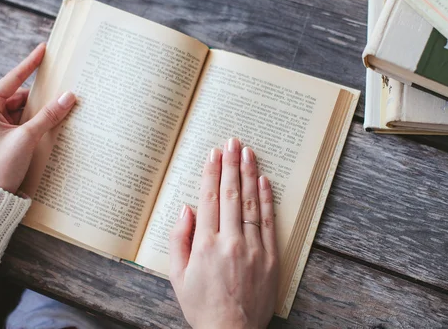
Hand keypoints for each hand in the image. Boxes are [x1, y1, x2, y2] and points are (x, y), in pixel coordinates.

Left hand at [0, 43, 75, 193]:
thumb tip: (68, 97)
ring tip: (54, 119)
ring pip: (20, 111)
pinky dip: (32, 124)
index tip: (43, 50)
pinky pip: (18, 123)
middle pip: (19, 97)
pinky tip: (45, 130)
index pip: (13, 79)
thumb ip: (49, 115)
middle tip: (61, 97)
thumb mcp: (27, 138)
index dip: (30, 64)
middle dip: (39, 100)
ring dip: (37, 114)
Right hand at [170, 138, 278, 328]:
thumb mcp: (178, 276)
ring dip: (249, 174)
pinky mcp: (270, 257)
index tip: (213, 154)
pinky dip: (267, 199)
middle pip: (231, 195)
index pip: (209, 199)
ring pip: (251, 203)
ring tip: (247, 152)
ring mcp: (253, 248)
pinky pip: (269, 222)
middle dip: (230, 165)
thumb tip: (187, 208)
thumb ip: (180, 239)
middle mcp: (229, 242)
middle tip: (231, 141)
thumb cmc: (202, 305)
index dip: (211, 173)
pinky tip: (264, 180)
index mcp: (205, 245)